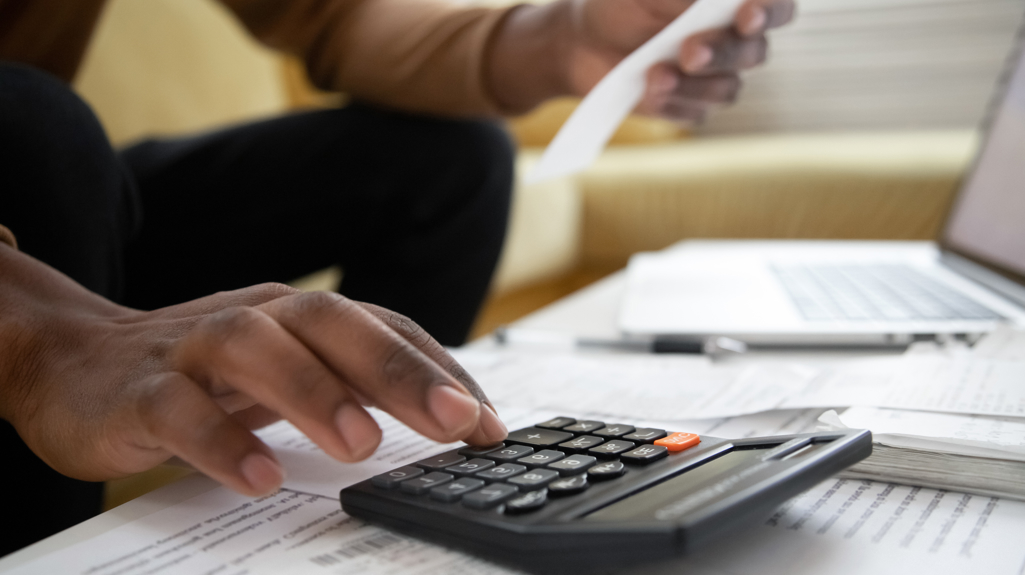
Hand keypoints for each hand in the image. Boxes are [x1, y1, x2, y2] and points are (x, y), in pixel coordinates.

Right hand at [0, 245, 506, 496]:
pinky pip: (180, 410)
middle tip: (453, 422)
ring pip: (257, 349)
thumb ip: (357, 384)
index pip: (383, 328)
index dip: (440, 370)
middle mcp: (256, 316)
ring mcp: (195, 347)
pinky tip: (259, 478)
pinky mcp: (141, 390)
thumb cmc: (206, 371)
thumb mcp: (289, 370)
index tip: (488, 424)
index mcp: (300, 316)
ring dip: (315, 394)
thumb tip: (451, 421)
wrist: (78, 362)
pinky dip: (221, 441)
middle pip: (330, 322)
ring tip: (361, 447)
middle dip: (397, 370)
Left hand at [488, 0, 794, 120]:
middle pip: (754, 53)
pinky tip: (645, 90)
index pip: (777, 8)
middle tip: (688, 51)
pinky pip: (695, 113)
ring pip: (727, 90)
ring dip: (691, 83)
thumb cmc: (620, 5)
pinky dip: (670, 102)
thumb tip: (717, 0)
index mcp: (731, 5)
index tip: (747, 15)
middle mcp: (732, 41)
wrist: (580, 43)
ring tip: (653, 73)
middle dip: (721, 53)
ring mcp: (713, 78)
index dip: (771, 11)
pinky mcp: (690, 107)